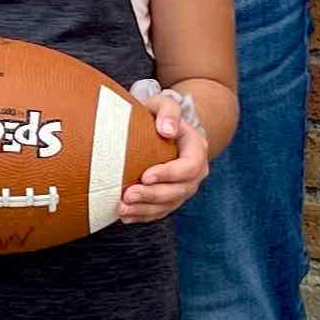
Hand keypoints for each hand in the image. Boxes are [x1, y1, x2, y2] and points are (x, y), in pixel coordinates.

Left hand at [115, 80, 212, 225]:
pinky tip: (125, 216)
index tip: (145, 175)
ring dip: (145, 209)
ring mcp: (184, 187)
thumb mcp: (164, 104)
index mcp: (197, 148)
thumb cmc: (161, 115)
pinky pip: (160, 211)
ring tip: (122, 209)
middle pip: (179, 190)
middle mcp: (195, 172)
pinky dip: (143, 215)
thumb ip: (168, 111)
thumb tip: (167, 130)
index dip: (168, 174)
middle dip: (153, 195)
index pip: (189, 166)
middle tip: (128, 195)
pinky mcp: (172, 198)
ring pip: (168, 205)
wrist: (164, 129)